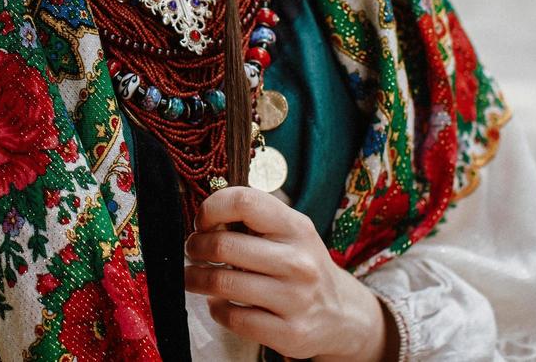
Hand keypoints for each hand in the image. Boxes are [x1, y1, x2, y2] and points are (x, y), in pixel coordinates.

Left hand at [184, 186, 390, 361]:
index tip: (203, 221)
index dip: (212, 208)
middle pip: (224, 246)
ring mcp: (295, 299)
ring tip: (193, 277)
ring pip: (222, 284)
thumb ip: (255, 219)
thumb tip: (205, 215)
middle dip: (196, 247)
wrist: (343, 315)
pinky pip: (233, 318)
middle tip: (193, 250)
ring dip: (196, 279)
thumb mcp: (291, 233)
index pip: (245, 201)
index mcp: (297, 227)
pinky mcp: (290, 333)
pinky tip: (218, 303)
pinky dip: (216, 309)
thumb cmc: (302, 265)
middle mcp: (299, 262)